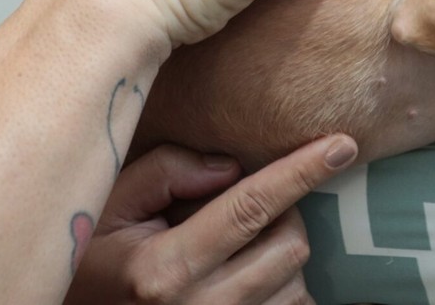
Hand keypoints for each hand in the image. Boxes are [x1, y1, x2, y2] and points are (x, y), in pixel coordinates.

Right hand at [65, 135, 357, 303]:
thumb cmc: (91, 262)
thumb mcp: (108, 207)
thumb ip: (166, 172)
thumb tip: (231, 166)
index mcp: (164, 269)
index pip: (251, 207)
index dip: (302, 171)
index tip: (343, 145)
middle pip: (290, 243)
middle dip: (284, 214)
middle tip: (250, 209)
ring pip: (298, 283)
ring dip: (282, 255)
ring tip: (239, 251)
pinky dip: (283, 289)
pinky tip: (250, 277)